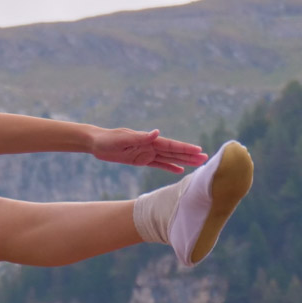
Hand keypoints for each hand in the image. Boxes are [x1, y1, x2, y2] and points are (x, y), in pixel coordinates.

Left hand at [89, 128, 206, 172]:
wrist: (96, 143)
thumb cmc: (107, 139)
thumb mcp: (122, 139)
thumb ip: (140, 136)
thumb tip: (156, 132)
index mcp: (148, 140)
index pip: (170, 145)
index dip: (185, 148)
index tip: (199, 150)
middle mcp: (150, 146)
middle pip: (174, 152)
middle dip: (189, 155)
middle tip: (206, 159)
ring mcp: (146, 153)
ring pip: (169, 158)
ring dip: (183, 161)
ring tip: (198, 164)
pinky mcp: (141, 160)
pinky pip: (158, 164)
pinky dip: (169, 167)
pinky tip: (179, 170)